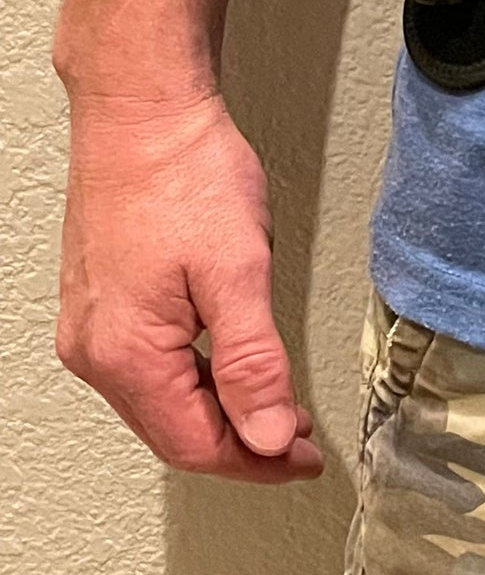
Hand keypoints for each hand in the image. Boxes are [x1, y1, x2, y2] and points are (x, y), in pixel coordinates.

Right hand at [56, 89, 323, 482]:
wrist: (142, 113)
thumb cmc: (184, 175)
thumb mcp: (237, 273)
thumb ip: (252, 363)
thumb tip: (265, 436)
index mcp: (125, 353)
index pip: (195, 445)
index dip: (256, 461)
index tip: (302, 458)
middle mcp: (95, 350)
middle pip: (173, 433)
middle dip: (241, 444)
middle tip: (297, 440)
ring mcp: (92, 328)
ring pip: (160, 404)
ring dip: (220, 414)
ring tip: (274, 408)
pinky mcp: (101, 304)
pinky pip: (147, 369)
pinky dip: (194, 382)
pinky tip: (228, 369)